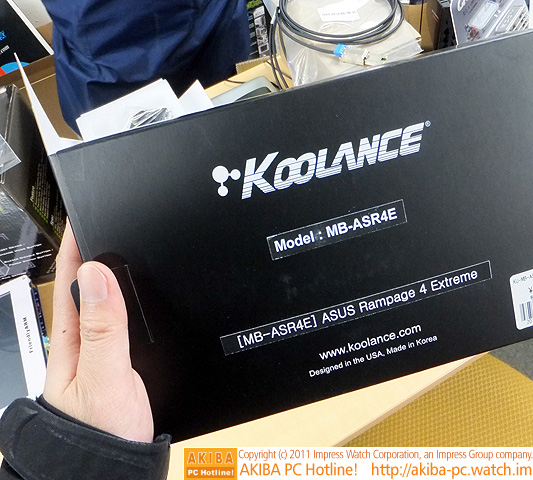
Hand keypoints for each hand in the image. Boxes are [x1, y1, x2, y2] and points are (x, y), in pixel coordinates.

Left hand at [43, 224, 153, 442]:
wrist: (112, 467)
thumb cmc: (97, 432)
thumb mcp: (103, 377)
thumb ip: (104, 329)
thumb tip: (99, 275)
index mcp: (73, 340)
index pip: (70, 281)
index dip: (74, 247)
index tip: (81, 215)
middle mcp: (84, 343)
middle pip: (86, 287)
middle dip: (91, 252)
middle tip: (101, 221)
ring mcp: (101, 353)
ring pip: (104, 304)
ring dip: (108, 274)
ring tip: (116, 247)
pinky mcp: (120, 364)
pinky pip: (121, 323)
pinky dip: (127, 303)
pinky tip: (134, 299)